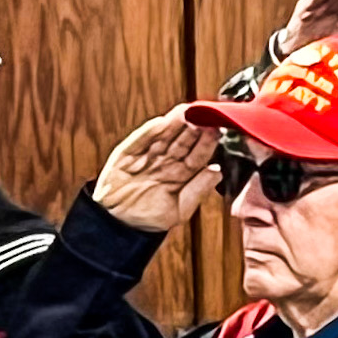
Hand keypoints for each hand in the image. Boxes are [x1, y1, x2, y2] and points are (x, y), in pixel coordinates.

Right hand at [92, 105, 222, 234]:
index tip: (218, 129)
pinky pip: (139, 141)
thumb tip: (217, 171)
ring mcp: (147, 156)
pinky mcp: (126, 155)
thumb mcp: (180, 209)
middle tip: (205, 113)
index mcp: (181, 174)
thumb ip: (198, 189)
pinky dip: (149, 132)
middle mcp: (166, 162)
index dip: (207, 143)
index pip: (198, 155)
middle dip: (194, 127)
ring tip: (186, 111)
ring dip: (174, 123)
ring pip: (163, 136)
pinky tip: (161, 122)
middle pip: (183, 141)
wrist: (119, 226)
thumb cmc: (149, 219)